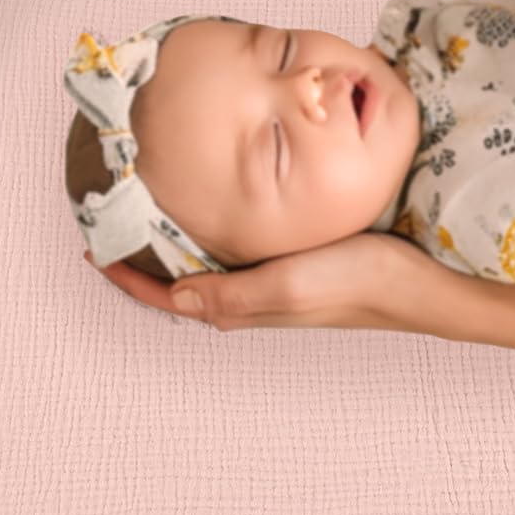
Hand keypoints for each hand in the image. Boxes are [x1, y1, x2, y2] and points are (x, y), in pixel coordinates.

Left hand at [89, 231, 426, 331]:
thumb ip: (232, 295)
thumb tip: (171, 295)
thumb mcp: (289, 286)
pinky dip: (215, 233)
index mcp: (241, 305)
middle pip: (181, 282)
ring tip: (156, 209)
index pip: (167, 296)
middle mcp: (251, 296)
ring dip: (180, 244)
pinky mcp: (298, 263)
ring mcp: (275, 281)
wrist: (421, 284)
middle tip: (119, 219)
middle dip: (146, 258)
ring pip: (209, 265)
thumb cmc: (360, 284)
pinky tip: (223, 209)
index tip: (94, 248)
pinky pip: (239, 252)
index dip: (127, 277)